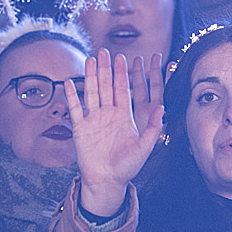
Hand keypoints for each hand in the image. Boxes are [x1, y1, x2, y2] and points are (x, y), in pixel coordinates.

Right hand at [67, 49, 163, 216]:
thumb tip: (163, 109)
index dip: (122, 74)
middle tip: (104, 51)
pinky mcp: (80, 128)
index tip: (122, 58)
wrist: (108, 181)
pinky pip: (75, 109)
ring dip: (89, 77)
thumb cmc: (128, 166)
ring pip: (91, 93)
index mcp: (124, 116)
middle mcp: (108, 114)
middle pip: (106, 86)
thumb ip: (153, 128)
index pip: (123, 90)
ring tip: (88, 60)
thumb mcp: (145, 146)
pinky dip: (71, 96)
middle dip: (105, 69)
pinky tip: (68, 83)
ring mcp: (93, 120)